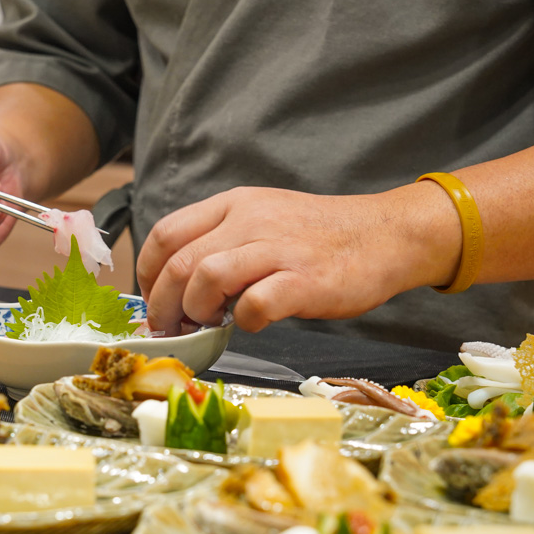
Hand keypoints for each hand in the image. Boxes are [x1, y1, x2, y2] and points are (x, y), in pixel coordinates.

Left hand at [136, 186, 459, 334]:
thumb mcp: (264, 218)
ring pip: (205, 279)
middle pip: (178, 263)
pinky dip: (245, 322)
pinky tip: (254, 323)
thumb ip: (223, 240)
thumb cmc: (320, 236)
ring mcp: (277, 249)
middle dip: (163, 305)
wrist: (386, 234)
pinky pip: (255, 305)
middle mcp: (250, 220)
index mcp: (234, 204)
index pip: (166, 234)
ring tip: (210, 325)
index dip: (147, 273)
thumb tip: (180, 284)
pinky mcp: (304, 281)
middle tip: (171, 329)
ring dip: (196, 312)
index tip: (153, 300)